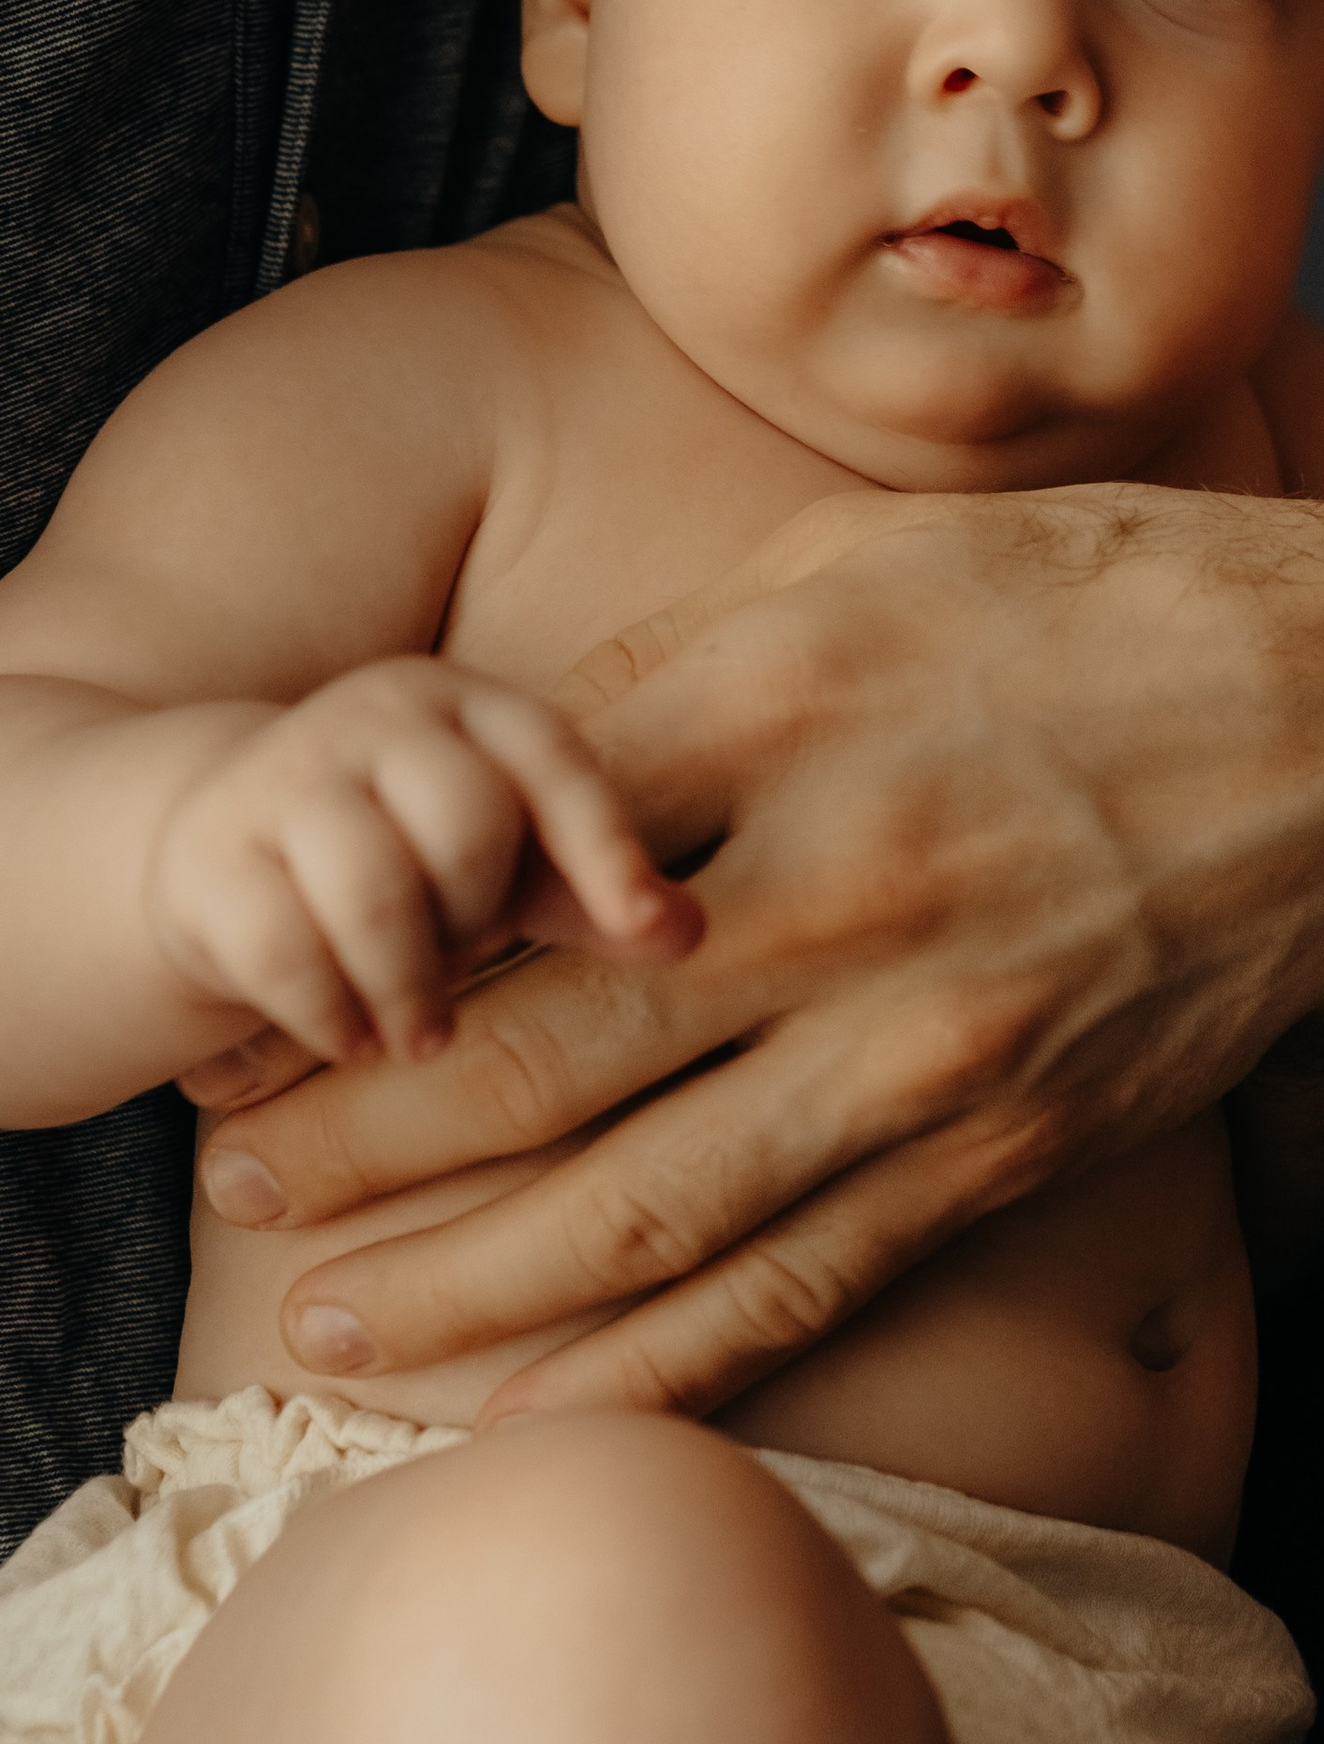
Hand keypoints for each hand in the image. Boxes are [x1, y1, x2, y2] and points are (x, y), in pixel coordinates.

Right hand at [149, 659, 699, 1067]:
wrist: (229, 849)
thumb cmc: (415, 861)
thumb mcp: (518, 867)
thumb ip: (604, 896)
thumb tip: (696, 934)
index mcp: (469, 703)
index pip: (554, 760)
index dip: (606, 846)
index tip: (645, 930)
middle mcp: (374, 715)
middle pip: (466, 827)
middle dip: (478, 921)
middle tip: (465, 962)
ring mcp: (281, 776)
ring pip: (374, 892)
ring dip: (410, 985)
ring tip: (420, 1031)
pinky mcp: (206, 855)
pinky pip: (284, 950)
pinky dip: (331, 1016)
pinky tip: (352, 1039)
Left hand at [197, 488, 1323, 1415]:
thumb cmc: (1119, 594)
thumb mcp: (888, 550)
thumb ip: (696, 655)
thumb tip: (534, 769)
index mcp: (792, 701)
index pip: (519, 851)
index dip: (376, 930)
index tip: (272, 975)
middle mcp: (846, 884)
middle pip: (546, 1056)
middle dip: (364, 1133)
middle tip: (232, 1171)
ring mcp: (936, 1034)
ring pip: (657, 1206)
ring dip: (471, 1283)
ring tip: (326, 1326)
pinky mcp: (1015, 1138)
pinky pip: (810, 1281)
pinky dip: (666, 1364)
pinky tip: (549, 1410)